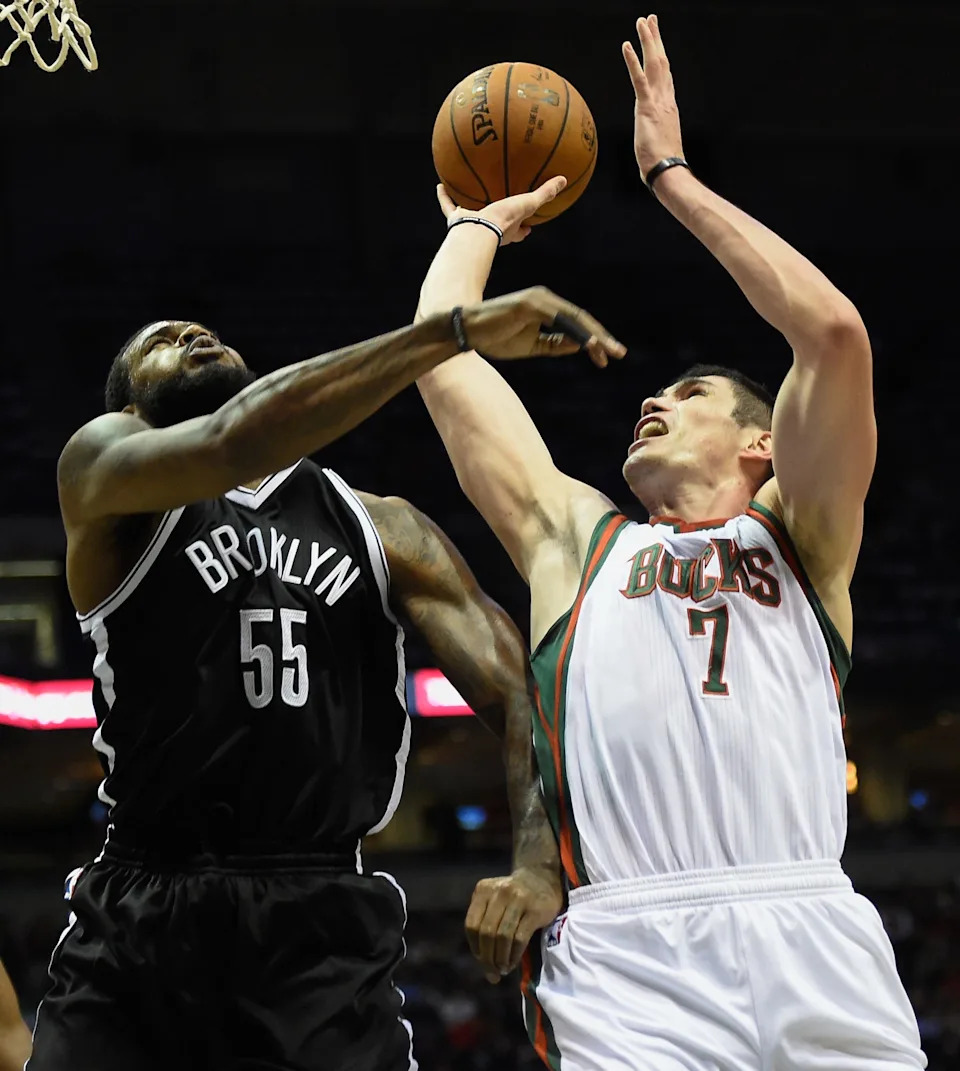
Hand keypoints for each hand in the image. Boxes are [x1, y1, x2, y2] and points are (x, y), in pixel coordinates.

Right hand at [437, 177, 566, 245]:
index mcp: (508, 231)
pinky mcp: (456, 222)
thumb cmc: (503, 222)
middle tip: (499, 208)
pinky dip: (445, 197)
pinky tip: (441, 185)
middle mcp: (490, 231)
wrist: (477, 231)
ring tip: (466, 193)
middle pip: (496, 227)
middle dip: (498, 219)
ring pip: (471, 216)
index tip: (530, 225)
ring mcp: (472, 227)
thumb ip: (544, 194)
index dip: (526, 229)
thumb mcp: (528, 204)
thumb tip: (563, 180)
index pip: (520, 232)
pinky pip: (449, 207)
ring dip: (469, 207)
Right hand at [461, 286, 625, 367]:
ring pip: (574, 318)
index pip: (576, 322)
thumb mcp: (531, 345)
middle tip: (619, 353)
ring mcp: (539, 299)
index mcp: (546, 307)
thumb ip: (554, 344)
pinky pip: (560, 320)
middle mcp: (545, 298)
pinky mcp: (531, 304)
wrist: (467, 331)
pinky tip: (589, 345)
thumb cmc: (495, 337)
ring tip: (608, 352)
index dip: (594, 339)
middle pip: (580, 318)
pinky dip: (576, 332)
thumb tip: (580, 346)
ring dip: (594, 336)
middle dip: (602, 337)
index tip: (607, 356)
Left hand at [465, 867, 563, 982]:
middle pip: (486, 932)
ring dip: (501, 959)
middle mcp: (499, 892)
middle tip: (493, 972)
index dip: (475, 948)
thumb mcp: (494, 903)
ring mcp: (518, 899)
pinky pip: (519, 938)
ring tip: (503, 969)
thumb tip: (488, 973)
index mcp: (483, 890)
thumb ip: (486, 929)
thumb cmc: (514, 897)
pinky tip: (513, 962)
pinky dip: (514, 955)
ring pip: (502, 936)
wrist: (543, 878)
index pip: (471, 924)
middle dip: (488, 958)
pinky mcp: (534, 910)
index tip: (482, 961)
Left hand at [622, 14, 684, 179]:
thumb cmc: (661, 164)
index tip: (657, 41)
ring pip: (653, 63)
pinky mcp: (647, 107)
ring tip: (641, 21)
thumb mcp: (657, 144)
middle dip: (655, 39)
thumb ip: (653, 136)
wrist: (667, 171)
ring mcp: (658, 101)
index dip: (660, 55)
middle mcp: (666, 98)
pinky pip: (638, 79)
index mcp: (668, 106)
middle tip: (650, 19)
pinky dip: (632, 61)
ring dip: (647, 40)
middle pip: (661, 62)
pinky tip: (626, 45)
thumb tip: (650, 146)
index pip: (664, 75)